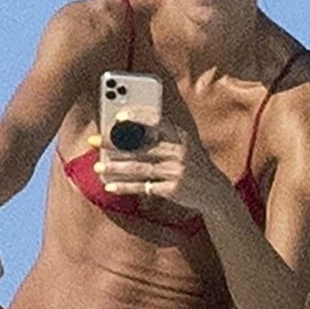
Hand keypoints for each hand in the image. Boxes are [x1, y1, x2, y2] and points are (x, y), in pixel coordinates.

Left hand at [92, 104, 222, 210]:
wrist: (215, 191)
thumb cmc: (192, 165)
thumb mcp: (183, 147)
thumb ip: (161, 139)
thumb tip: (125, 136)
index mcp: (181, 136)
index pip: (157, 121)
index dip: (138, 117)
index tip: (119, 117)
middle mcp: (179, 151)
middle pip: (140, 146)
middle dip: (114, 143)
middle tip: (94, 141)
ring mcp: (177, 171)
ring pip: (139, 167)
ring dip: (115, 167)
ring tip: (97, 167)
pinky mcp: (173, 189)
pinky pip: (143, 187)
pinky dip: (125, 187)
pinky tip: (110, 186)